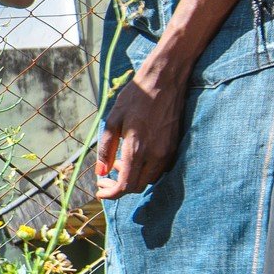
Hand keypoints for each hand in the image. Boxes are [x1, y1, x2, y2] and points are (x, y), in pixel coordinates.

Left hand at [93, 70, 186, 200]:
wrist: (165, 80)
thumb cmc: (136, 97)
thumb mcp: (113, 120)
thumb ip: (106, 149)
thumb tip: (101, 172)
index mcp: (138, 149)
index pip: (125, 186)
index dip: (111, 193)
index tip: (100, 191)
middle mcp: (155, 155)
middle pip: (137, 187)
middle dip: (119, 187)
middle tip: (104, 177)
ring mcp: (167, 152)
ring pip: (149, 180)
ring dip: (132, 178)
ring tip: (117, 163)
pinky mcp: (174, 147)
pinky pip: (158, 169)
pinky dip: (144, 170)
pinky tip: (133, 157)